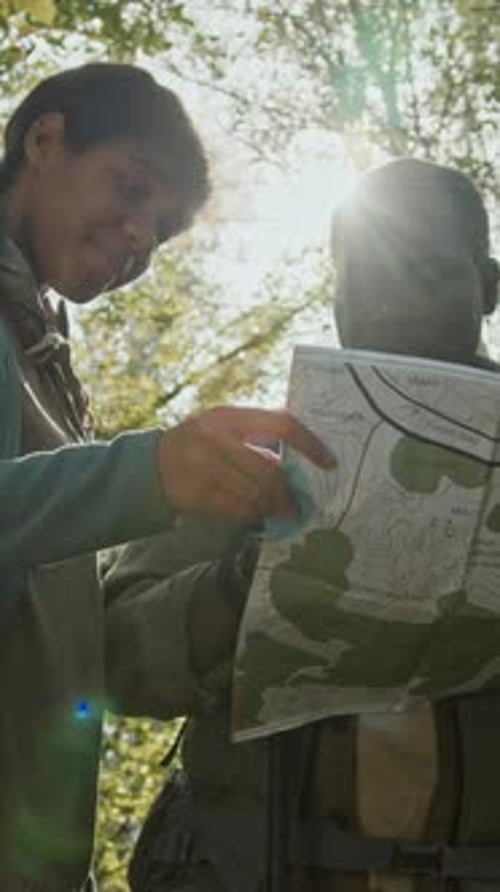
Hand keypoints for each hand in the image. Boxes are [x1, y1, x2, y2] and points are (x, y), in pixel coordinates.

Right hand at [157, 405, 334, 517]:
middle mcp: (215, 439)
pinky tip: (261, 513)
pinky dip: (256, 514)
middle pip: (269, 469)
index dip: (309, 444)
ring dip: (276, 506)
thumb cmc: (196, 442)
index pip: (281, 425)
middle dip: (288, 490)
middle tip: (299, 502)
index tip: (328, 461)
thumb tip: (301, 455)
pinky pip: (239, 509)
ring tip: (285, 510)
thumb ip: (256, 434)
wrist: (149, 465)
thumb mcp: (222, 426)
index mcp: (227, 416)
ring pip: (256, 493)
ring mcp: (204, 468)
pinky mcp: (197, 496)